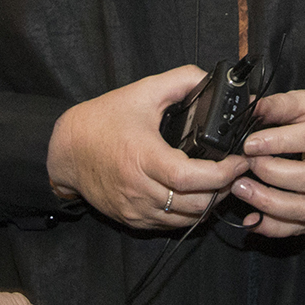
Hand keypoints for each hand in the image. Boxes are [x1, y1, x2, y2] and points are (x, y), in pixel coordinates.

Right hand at [45, 65, 248, 229]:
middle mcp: (139, 188)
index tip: (239, 161)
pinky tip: (197, 196)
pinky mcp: (132, 220)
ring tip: (222, 184)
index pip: (190, 177)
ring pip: (185, 219)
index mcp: (143, 156)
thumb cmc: (103, 120)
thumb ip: (180, 80)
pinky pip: (169, 225)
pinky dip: (188, 214)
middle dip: (224, 190)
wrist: (66, 150)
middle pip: (194, 203)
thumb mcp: (142, 92)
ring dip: (209, 205)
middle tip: (237, 171)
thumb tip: (212, 79)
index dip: (222, 174)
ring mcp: (135, 209)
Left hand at [231, 89, 304, 239]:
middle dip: (272, 174)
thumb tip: (250, 106)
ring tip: (242, 189)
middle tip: (244, 164)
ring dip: (270, 204)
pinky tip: (253, 220)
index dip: (280, 142)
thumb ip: (281, 105)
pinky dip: (276, 228)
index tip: (250, 143)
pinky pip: (304, 227)